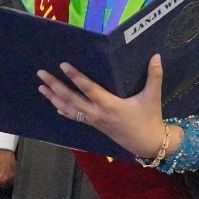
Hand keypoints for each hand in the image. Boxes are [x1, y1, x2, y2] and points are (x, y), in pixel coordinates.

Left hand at [38, 54, 167, 159]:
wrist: (147, 143)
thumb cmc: (149, 118)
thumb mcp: (153, 96)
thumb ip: (155, 76)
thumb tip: (157, 55)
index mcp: (111, 105)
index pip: (89, 88)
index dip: (76, 77)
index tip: (63, 65)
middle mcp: (98, 113)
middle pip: (72, 98)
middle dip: (56, 86)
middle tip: (42, 74)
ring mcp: (94, 121)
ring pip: (70, 109)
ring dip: (54, 98)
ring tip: (41, 87)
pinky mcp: (95, 125)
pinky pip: (75, 117)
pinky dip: (64, 111)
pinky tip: (55, 105)